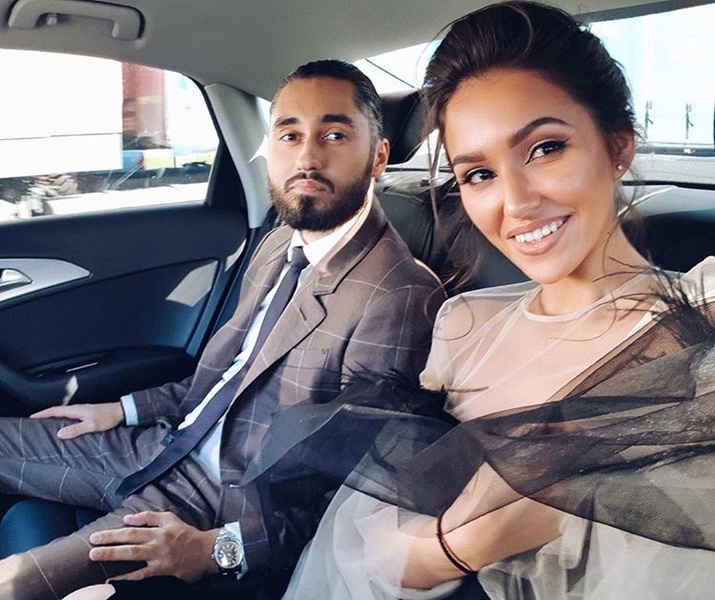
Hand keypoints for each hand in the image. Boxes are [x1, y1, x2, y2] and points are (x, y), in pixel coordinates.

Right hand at [31, 402, 123, 438]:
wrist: (120, 412)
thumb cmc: (107, 418)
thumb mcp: (92, 425)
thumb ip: (76, 429)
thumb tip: (59, 434)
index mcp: (75, 410)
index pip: (54, 410)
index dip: (42, 414)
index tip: (31, 417)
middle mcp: (76, 408)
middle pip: (56, 411)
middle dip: (44, 415)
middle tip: (34, 422)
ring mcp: (81, 410)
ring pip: (62, 413)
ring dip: (52, 417)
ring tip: (44, 424)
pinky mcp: (85, 414)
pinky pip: (69, 416)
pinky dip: (61, 419)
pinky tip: (62, 426)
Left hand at [88, 511, 218, 581]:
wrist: (207, 551)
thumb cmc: (187, 534)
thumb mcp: (170, 519)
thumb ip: (149, 517)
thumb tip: (127, 518)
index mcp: (158, 530)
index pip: (131, 530)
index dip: (113, 533)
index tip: (95, 536)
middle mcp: (157, 543)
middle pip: (129, 542)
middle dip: (108, 544)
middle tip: (90, 547)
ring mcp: (159, 559)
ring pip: (133, 557)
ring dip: (113, 557)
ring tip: (96, 558)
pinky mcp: (163, 572)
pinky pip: (142, 576)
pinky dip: (126, 579)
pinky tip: (113, 582)